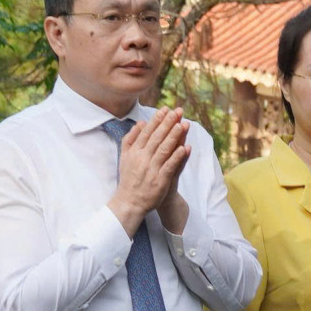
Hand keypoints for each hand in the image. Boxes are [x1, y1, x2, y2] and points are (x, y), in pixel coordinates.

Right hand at [109, 108, 191, 228]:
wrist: (129, 201)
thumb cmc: (129, 178)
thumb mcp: (124, 156)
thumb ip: (130, 139)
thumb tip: (141, 123)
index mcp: (134, 151)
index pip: (147, 132)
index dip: (157, 120)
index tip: (166, 109)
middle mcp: (142, 158)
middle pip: (156, 137)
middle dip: (167, 123)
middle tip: (177, 111)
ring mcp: (151, 169)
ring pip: (164, 149)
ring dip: (174, 136)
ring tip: (182, 125)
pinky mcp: (160, 180)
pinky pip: (170, 166)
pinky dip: (177, 156)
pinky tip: (185, 148)